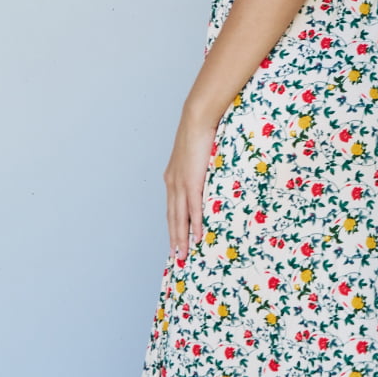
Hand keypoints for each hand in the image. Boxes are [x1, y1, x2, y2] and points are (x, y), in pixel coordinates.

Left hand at [163, 108, 218, 261]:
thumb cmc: (199, 134)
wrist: (197, 120)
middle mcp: (172, 183)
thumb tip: (206, 177)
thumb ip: (197, 170)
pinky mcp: (191, 182)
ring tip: (184, 253)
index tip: (174, 240)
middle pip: (172, 217)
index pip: (171, 207)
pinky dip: (194, 223)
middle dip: (174, 238)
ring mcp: (180, 183)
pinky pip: (192, 208)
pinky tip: (196, 236)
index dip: (173, 225)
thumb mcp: (196, 156)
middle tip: (177, 256)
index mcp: (172, 178)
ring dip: (181, 237)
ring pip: (179, 217)